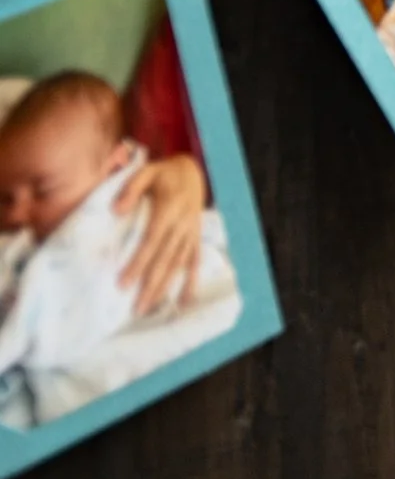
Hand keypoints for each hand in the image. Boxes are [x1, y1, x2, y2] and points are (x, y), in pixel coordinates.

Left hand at [115, 154, 206, 313]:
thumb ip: (130, 190)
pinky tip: (184, 302)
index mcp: (168, 209)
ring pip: (179, 264)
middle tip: (136, 308)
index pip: (151, 242)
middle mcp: (182, 224)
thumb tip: (115, 212)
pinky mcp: (196, 237)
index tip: (123, 283)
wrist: (192, 171)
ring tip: (150, 308)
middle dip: (151, 284)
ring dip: (165, 287)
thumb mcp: (145, 172)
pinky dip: (191, 282)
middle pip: (165, 259)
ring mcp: (191, 233)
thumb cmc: (163, 174)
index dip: (138, 263)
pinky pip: (195, 262)